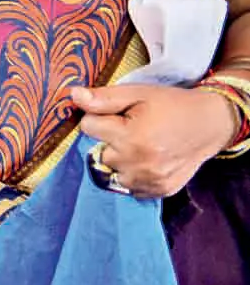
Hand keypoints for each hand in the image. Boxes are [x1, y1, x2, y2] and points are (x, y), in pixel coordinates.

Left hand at [73, 83, 239, 198]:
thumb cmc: (171, 106)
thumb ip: (103, 98)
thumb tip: (73, 96)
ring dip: (118, 160)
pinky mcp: (159, 191)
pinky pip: (129, 187)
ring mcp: (150, 181)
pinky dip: (132, 175)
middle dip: (108, 140)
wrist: (210, 125)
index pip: (88, 127)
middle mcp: (139, 164)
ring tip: (139, 146)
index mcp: (132, 138)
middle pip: (97, 152)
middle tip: (131, 130)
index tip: (117, 115)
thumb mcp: (137, 93)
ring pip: (111, 173)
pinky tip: (147, 160)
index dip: (98, 117)